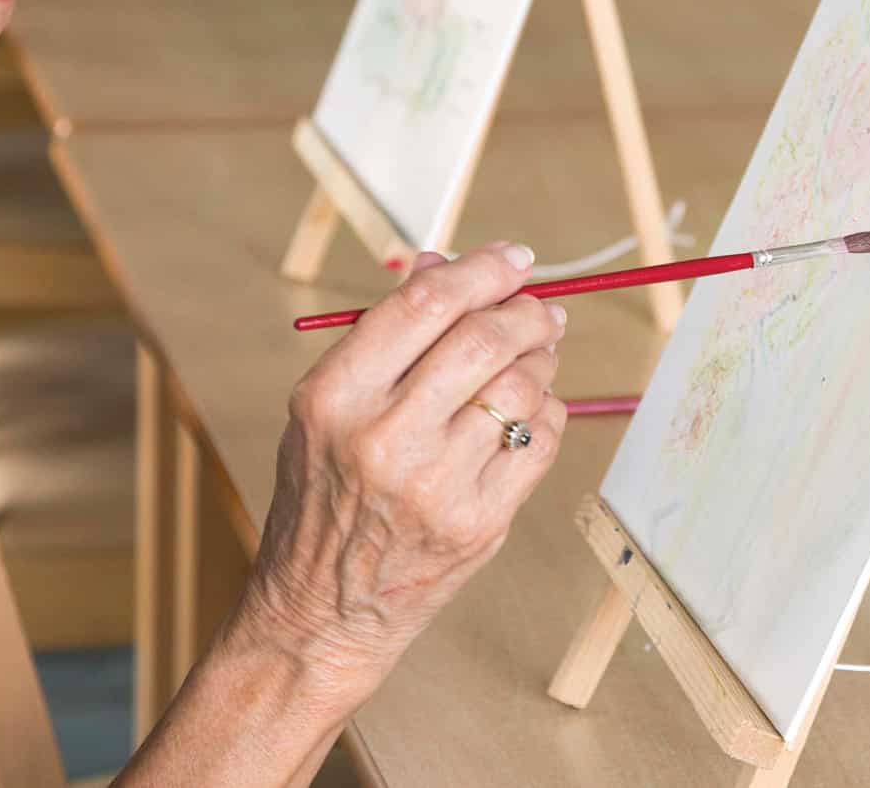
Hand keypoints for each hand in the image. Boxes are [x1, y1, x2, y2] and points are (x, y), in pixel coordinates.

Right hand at [236, 242, 567, 710]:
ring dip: (542, 361)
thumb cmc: (325, 496)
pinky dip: (547, 414)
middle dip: (527, 311)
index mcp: (335, 397)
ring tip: (536, 359)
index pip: (424, 305)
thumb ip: (385, 335)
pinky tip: (528, 414)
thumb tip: (443, 262)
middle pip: (484, 340)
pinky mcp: (479, 523)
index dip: (480, 270)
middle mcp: (383, 438)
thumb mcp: (327, 409)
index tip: (513, 259)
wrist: (322, 611)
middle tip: (541, 308)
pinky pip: (541, 441)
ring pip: (522, 387)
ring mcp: (436, 486)